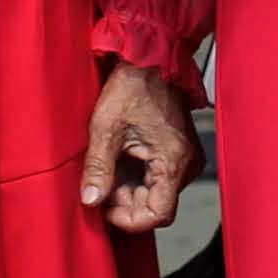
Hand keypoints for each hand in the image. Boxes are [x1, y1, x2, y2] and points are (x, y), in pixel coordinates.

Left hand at [79, 62, 198, 233]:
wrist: (150, 59)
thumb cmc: (133, 85)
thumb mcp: (105, 128)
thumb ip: (98, 169)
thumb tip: (91, 200)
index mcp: (172, 161)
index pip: (158, 214)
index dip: (129, 218)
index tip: (105, 208)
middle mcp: (185, 164)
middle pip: (156, 205)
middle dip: (125, 201)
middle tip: (100, 183)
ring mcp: (184, 157)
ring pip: (155, 193)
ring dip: (129, 188)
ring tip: (109, 165)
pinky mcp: (177, 151)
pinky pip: (158, 177)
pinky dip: (136, 176)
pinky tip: (121, 158)